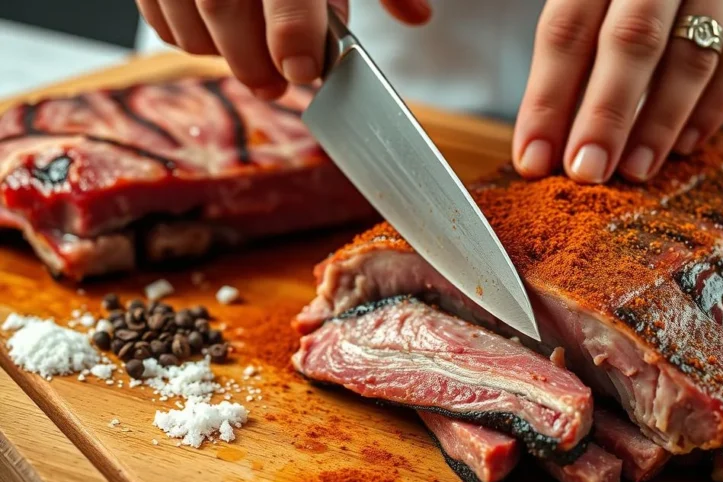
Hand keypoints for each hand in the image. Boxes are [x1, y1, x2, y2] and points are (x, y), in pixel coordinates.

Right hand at [136, 0, 431, 99]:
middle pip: (221, 5)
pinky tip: (219, 33)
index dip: (291, 34)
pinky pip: (158, 16)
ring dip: (221, 51)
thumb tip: (416, 15)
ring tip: (254, 57)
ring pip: (186, 17)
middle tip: (279, 85)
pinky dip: (188, 35)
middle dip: (253, 61)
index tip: (305, 70)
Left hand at [513, 0, 722, 182]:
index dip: (547, 99)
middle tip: (585, 171)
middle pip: (631, 41)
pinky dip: (714, 104)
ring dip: (660, 121)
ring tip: (633, 169)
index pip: (567, 28)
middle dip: (605, 116)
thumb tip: (548, 113)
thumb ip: (573, 20)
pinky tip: (683, 143)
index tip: (534, 157)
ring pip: (693, 54)